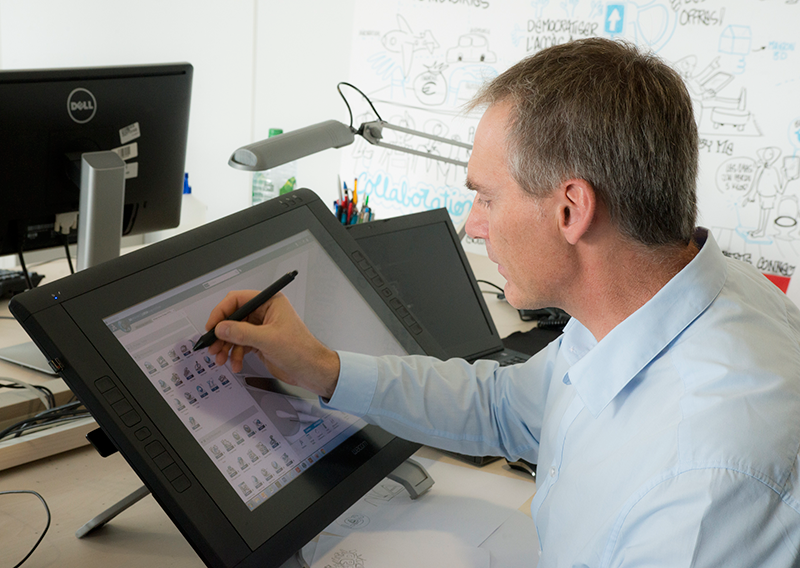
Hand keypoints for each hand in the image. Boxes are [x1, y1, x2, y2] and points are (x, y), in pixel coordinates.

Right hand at [205, 291, 339, 398]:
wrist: (311, 370)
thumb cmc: (302, 351)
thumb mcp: (269, 340)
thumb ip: (242, 333)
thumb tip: (222, 327)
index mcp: (271, 302)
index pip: (239, 299)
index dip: (222, 311)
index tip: (213, 325)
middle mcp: (265, 312)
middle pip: (234, 317)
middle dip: (222, 333)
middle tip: (213, 345)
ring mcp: (262, 328)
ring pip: (235, 333)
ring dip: (226, 346)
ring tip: (221, 358)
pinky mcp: (260, 341)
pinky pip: (240, 344)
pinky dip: (235, 354)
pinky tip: (234, 363)